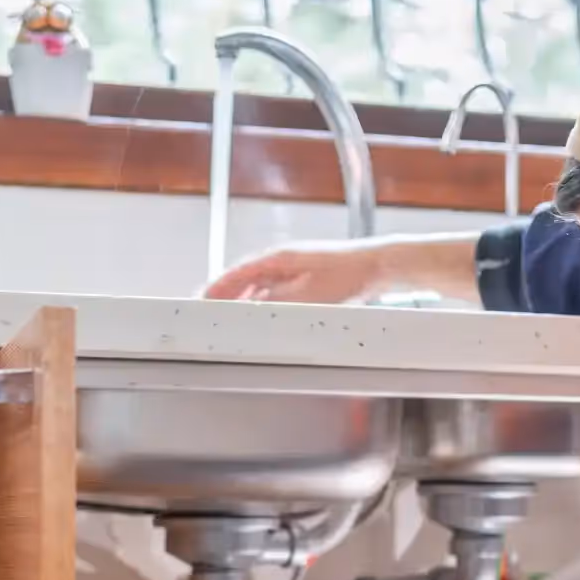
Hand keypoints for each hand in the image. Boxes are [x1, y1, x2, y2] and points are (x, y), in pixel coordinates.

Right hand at [202, 233, 481, 305]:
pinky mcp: (305, 279)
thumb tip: (249, 312)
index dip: (215, 289)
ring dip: (242, 302)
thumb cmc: (350, 274)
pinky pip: (273, 293)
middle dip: (224, 297)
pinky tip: (261, 318)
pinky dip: (262, 304)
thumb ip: (275, 304)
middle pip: (242, 280)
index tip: (199, 301)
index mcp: (278, 258)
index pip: (235, 274)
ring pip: (257, 288)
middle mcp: (282, 261)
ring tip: (228, 320)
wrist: (380, 266)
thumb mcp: (309, 296)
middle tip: (206, 314)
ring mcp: (294, 269)